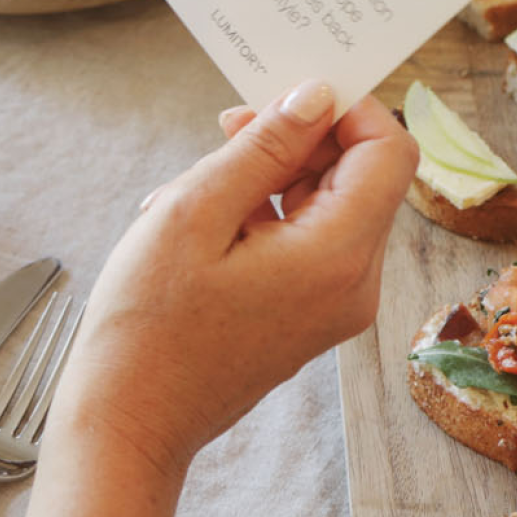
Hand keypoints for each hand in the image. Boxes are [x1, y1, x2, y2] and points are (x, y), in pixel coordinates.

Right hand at [50, 83, 418, 482]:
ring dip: (273, 177)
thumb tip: (315, 95)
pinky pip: (311, 241)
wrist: (128, 424)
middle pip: (363, 175)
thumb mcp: (195, 211)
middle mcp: (354, 284)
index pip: (389, 150)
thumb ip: (265, 147)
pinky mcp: (310, 316)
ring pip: (332, 204)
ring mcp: (336, 305)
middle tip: (228, 127)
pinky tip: (201, 224)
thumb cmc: (148, 325)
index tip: (286, 93)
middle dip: (302, 139)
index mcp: (337, 256)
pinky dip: (266, 215)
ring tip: (195, 190)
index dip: (348, 107)